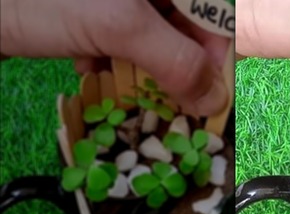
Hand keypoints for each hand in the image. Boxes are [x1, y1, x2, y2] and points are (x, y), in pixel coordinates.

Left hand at [0, 0, 229, 115]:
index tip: (209, 93)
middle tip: (173, 100)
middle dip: (179, 67)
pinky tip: (94, 67)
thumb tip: (213, 100)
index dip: (217, 53)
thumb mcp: (119, 27)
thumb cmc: (44, 1)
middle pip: (185, 27)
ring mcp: (116, 2)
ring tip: (128, 85)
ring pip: (153, 39)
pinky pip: (121, 40)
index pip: (214, 12)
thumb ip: (175, 61)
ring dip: (145, 70)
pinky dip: (114, 61)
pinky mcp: (89, 13)